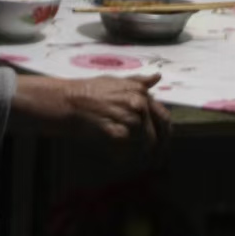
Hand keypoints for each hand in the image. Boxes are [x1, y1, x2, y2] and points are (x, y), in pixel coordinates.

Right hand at [11, 74, 170, 149]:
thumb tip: (157, 77)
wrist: (69, 101)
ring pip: (143, 141)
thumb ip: (138, 81)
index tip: (164, 142)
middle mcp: (138, 103)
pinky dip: (125, 154)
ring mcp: (129, 118)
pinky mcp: (117, 132)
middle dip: (158, 146)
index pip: (164, 116)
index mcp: (140, 91)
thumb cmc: (89, 90)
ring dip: (139, 150)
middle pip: (157, 132)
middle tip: (155, 158)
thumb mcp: (116, 80)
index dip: (165, 132)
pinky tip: (120, 156)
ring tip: (134, 155)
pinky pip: (128, 148)